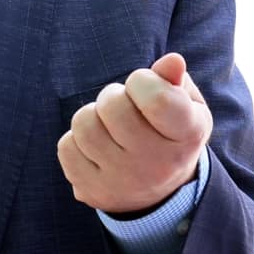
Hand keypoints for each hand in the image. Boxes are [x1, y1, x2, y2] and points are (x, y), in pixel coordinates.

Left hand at [57, 52, 211, 213]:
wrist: (161, 193)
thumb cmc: (170, 132)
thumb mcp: (186, 105)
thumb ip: (176, 79)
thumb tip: (171, 61)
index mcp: (187, 135)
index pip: (157, 99)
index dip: (143, 80)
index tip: (146, 85)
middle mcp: (157, 164)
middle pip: (113, 107)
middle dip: (114, 96)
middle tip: (125, 106)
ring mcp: (123, 182)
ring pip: (84, 124)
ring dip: (93, 117)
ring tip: (110, 127)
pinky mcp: (94, 192)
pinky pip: (66, 147)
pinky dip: (77, 140)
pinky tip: (97, 148)